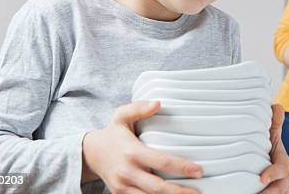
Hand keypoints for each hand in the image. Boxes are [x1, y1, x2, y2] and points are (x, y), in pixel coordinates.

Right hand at [82, 100, 202, 193]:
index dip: (182, 168)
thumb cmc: (113, 133)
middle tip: (199, 193)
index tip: (199, 171)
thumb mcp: (121, 116)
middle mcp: (127, 172)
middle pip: (158, 188)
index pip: (161, 162)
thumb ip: (139, 108)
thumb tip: (158, 103)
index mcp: (132, 152)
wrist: (90, 154)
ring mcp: (123, 187)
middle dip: (180, 192)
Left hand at [259, 104, 288, 193]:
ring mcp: (279, 192)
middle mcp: (284, 181)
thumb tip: (276, 106)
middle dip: (270, 193)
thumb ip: (275, 125)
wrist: (271, 173)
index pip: (282, 170)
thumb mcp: (273, 140)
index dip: (273, 174)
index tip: (261, 178)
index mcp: (285, 166)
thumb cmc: (270, 154)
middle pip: (280, 190)